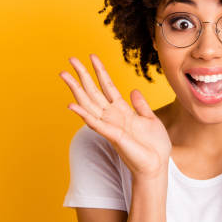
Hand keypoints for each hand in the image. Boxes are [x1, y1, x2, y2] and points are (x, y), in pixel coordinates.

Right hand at [60, 54, 171, 180]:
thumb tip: (133, 90)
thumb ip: (141, 105)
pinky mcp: (113, 135)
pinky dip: (83, 114)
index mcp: (122, 111)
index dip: (100, 71)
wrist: (157, 165)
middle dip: (82, 75)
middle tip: (70, 59)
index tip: (92, 56)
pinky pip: (95, 123)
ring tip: (64, 75)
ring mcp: (110, 125)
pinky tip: (71, 105)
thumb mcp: (151, 120)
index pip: (108, 86)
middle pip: (93, 91)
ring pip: (89, 103)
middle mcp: (112, 116)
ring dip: (76, 89)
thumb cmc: (154, 146)